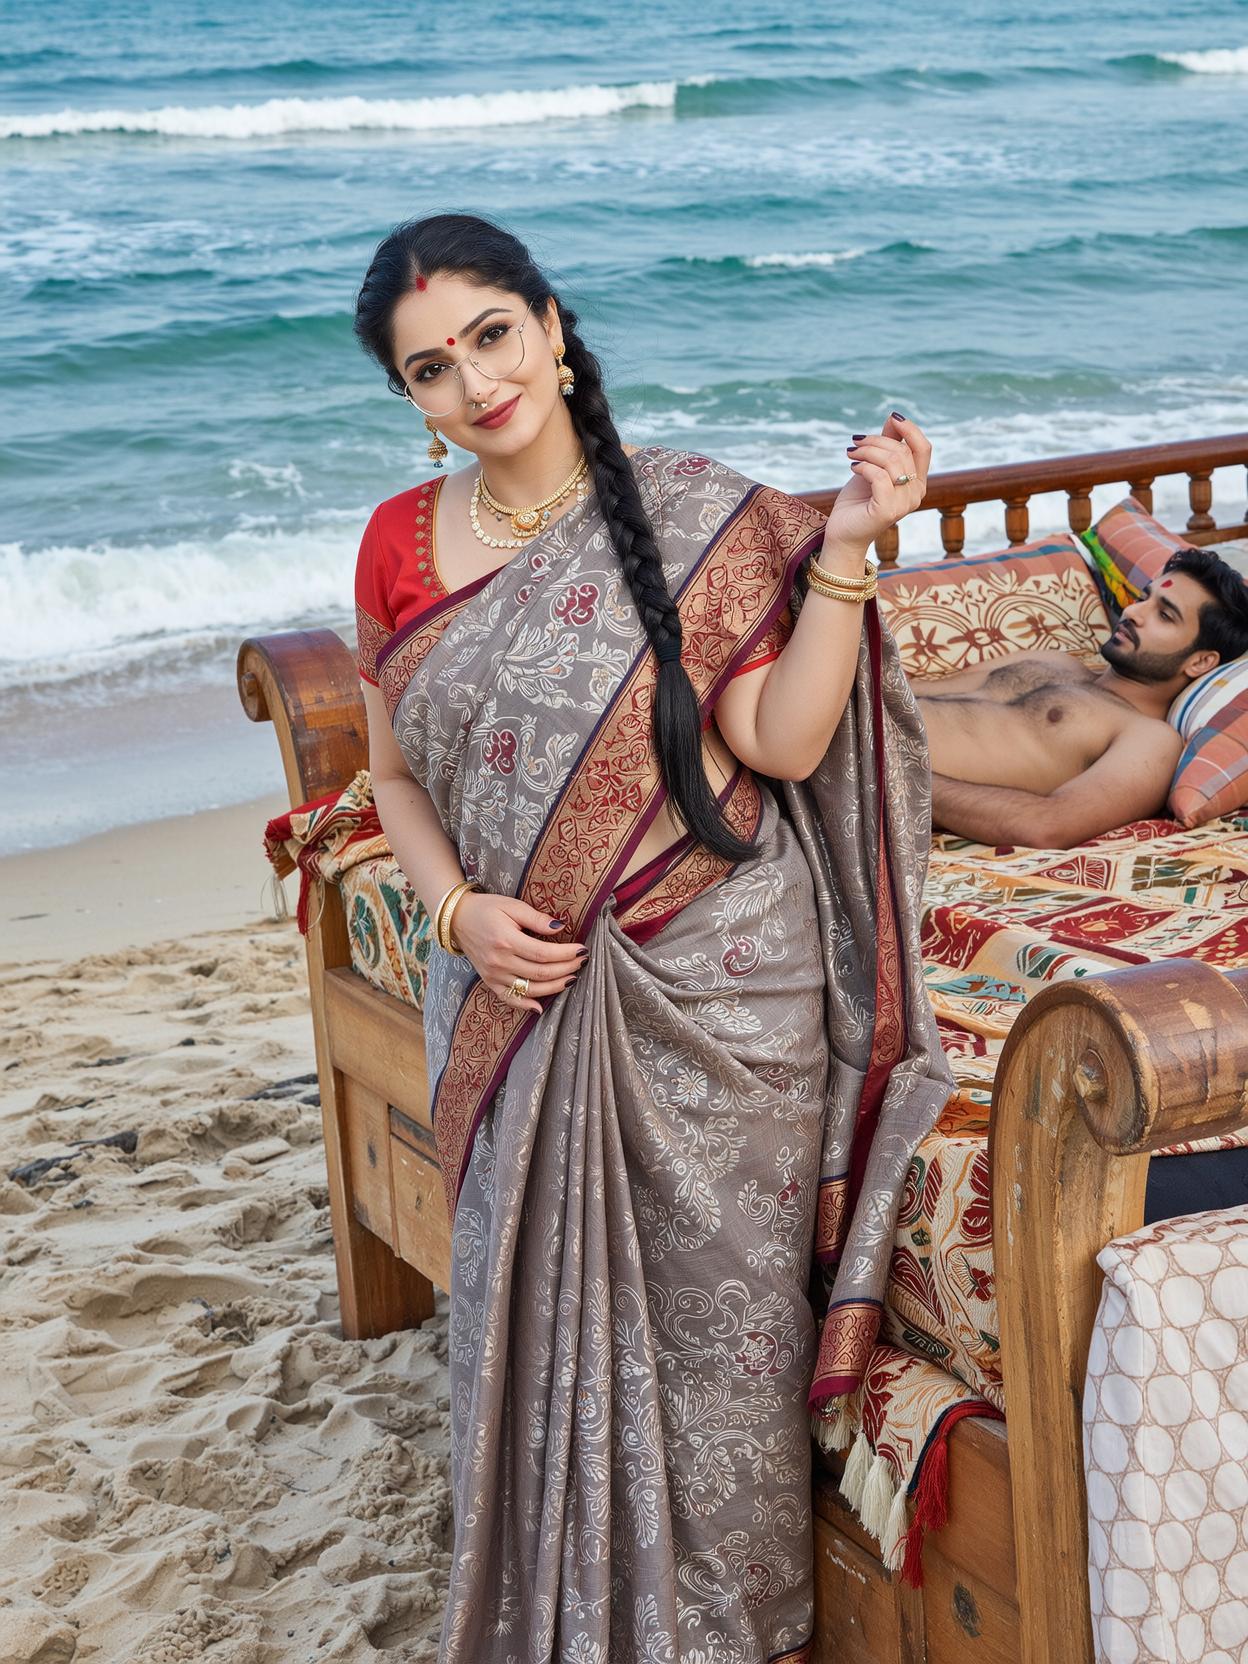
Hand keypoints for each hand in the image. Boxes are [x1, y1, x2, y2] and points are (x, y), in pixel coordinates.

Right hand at [449, 891, 586, 1013]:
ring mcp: (494, 975)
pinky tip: (540, 1007)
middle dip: (566, 969)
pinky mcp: (489, 981)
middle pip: (540, 973)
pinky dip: (525, 1004)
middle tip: (582, 962)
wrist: (458, 919)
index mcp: (507, 941)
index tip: (582, 950)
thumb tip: (560, 927)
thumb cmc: (486, 909)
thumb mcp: (512, 906)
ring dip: (554, 987)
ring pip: (530, 989)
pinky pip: (509, 998)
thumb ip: (536, 919)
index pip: (544, 954)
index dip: (566, 954)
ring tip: (571, 979)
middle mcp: (500, 962)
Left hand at [825, 412, 929, 552]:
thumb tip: (894, 418)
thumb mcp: (874, 466)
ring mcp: (904, 504)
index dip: (910, 429)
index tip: (892, 417)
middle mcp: (916, 493)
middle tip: (855, 444)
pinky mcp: (888, 511)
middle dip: (875, 441)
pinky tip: (853, 468)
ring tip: (851, 455)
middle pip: (902, 451)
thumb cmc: (858, 500)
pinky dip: (863, 467)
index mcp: (918, 482)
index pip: (924, 448)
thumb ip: (887, 445)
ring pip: (891, 462)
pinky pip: (879, 476)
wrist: (843, 533)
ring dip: (866, 452)